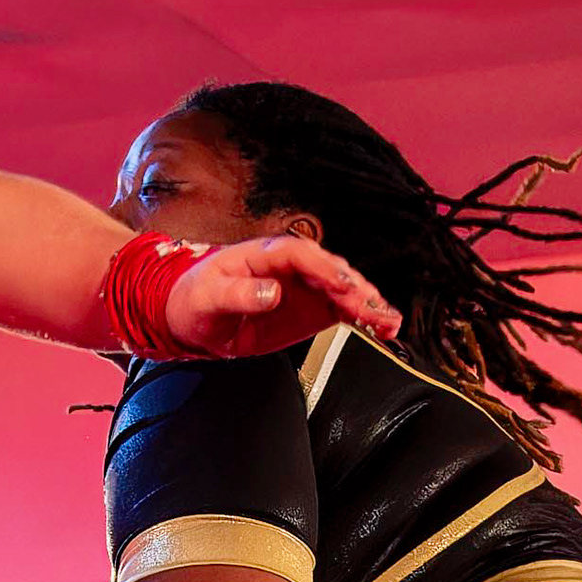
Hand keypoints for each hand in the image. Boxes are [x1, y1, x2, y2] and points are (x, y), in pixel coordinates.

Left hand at [165, 235, 400, 358]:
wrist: (192, 317)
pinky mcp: (313, 307)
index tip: (342, 286)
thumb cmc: (195, 299)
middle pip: (332, 271)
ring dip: (369, 305)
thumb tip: (270, 292)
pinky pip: (344, 309)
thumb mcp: (209, 297)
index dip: (324, 269)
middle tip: (374, 311)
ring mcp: (306, 286)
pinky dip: (365, 317)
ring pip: (345, 289)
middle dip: (356, 290)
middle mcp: (293, 266)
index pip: (302, 255)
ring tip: (389, 323)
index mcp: (266, 253)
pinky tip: (385, 328)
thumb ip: (239, 294)